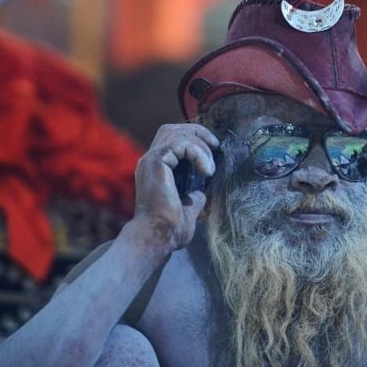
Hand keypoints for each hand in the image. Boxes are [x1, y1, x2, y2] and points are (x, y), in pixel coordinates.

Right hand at [132, 123, 218, 250]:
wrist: (158, 237)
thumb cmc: (170, 229)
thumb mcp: (189, 208)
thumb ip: (194, 195)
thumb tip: (202, 192)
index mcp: (156, 169)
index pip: (173, 139)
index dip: (195, 139)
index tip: (214, 150)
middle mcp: (150, 161)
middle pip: (172, 129)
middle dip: (197, 132)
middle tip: (216, 146)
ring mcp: (151, 160)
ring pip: (176, 132)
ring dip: (200, 144)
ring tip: (210, 166)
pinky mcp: (155, 162)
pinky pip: (179, 143)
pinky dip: (197, 152)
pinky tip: (207, 170)